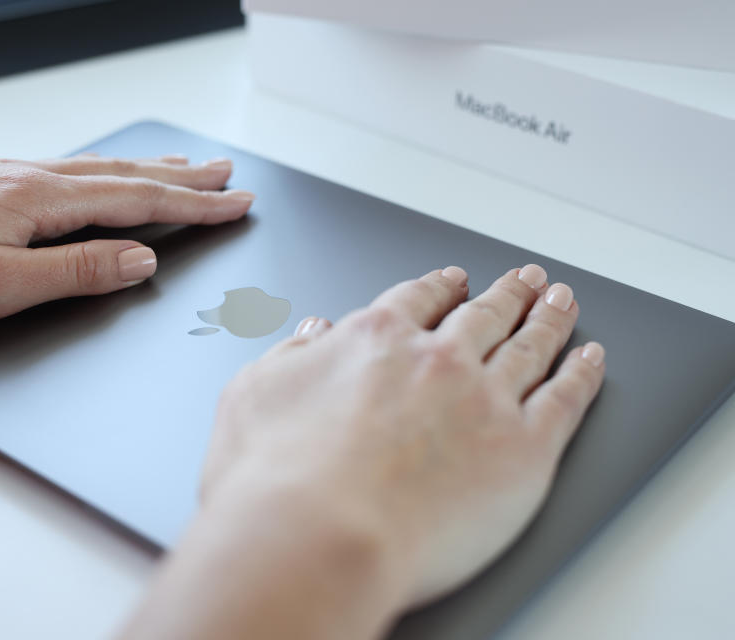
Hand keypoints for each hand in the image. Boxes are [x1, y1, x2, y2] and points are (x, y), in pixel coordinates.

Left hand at [0, 154, 253, 327]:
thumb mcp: (4, 286)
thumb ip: (78, 270)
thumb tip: (141, 260)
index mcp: (37, 198)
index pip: (136, 200)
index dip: (192, 205)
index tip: (234, 204)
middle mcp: (26, 176)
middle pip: (124, 174)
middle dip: (182, 177)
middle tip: (226, 175)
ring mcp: (6, 175)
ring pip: (97, 169)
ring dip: (148, 170)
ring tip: (184, 167)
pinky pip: (67, 172)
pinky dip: (106, 174)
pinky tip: (106, 176)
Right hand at [120, 265, 604, 639]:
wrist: (317, 537)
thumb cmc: (273, 480)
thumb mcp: (252, 396)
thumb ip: (288, 357)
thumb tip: (312, 333)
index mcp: (374, 341)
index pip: (416, 300)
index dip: (438, 287)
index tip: (452, 281)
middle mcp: (435, 359)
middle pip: (482, 314)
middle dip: (504, 293)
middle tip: (524, 280)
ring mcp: (484, 399)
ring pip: (530, 344)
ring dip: (549, 318)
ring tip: (561, 301)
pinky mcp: (523, 449)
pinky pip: (566, 398)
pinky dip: (582, 373)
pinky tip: (590, 358)